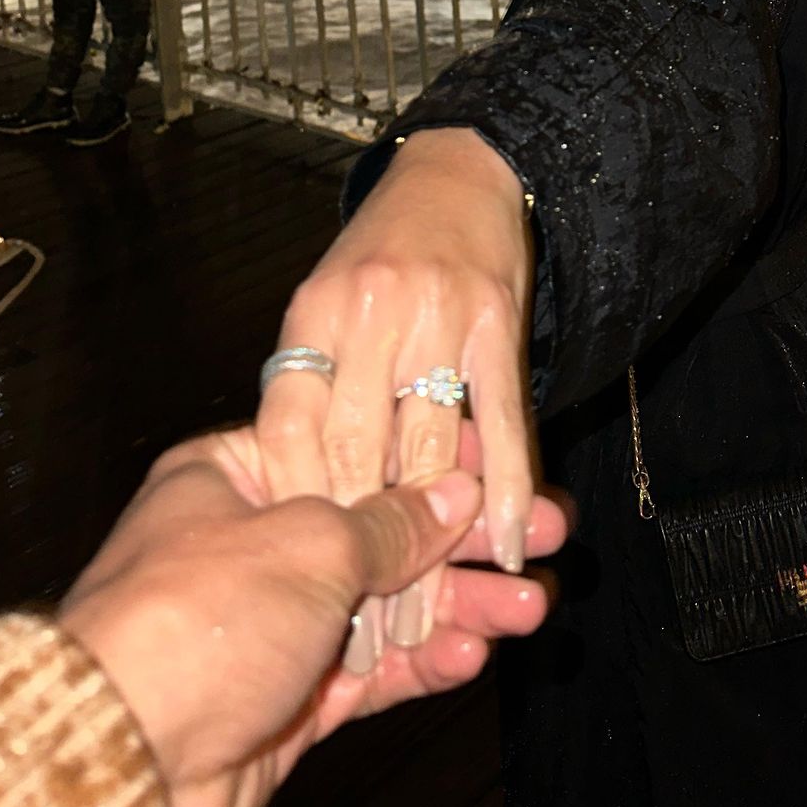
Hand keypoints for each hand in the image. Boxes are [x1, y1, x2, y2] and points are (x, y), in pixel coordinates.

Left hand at [62, 424, 565, 806]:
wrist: (123, 759)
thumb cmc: (192, 621)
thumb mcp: (306, 542)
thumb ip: (388, 523)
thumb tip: (452, 497)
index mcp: (236, 474)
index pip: (353, 449)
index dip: (430, 457)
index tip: (500, 463)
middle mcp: (253, 543)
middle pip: (377, 529)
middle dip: (462, 540)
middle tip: (542, 536)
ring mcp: (271, 626)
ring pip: (384, 604)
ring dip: (459, 606)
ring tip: (532, 605)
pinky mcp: (287, 702)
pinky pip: (370, 671)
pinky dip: (425, 662)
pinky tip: (478, 653)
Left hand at [256, 128, 534, 670]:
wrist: (461, 169)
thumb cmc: (383, 258)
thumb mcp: (327, 312)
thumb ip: (314, 395)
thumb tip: (300, 510)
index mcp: (312, 316)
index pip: (292, 435)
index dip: (301, 522)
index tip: (306, 595)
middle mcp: (367, 315)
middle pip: (358, 458)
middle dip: (364, 555)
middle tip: (374, 637)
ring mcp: (435, 316)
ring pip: (430, 452)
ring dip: (437, 544)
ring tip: (442, 615)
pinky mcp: (497, 322)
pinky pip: (502, 422)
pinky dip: (507, 491)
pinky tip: (514, 546)